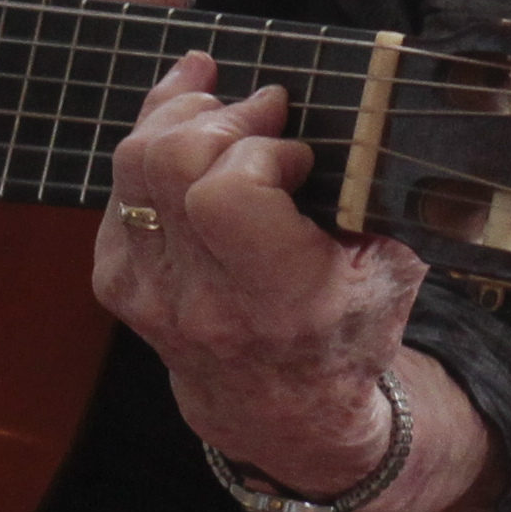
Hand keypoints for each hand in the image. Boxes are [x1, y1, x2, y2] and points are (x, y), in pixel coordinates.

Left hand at [98, 53, 503, 511]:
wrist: (281, 409)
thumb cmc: (347, 329)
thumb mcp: (391, 270)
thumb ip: (374, 196)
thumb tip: (364, 106)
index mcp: (278, 300)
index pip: (227, 196)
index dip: (260, 153)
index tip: (298, 157)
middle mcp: (202, 300)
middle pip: (171, 164)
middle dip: (222, 115)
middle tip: (265, 110)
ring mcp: (150, 294)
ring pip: (134, 164)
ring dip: (181, 115)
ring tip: (225, 102)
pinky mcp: (119, 284)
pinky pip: (120, 187)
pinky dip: (154, 145)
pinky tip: (194, 125)